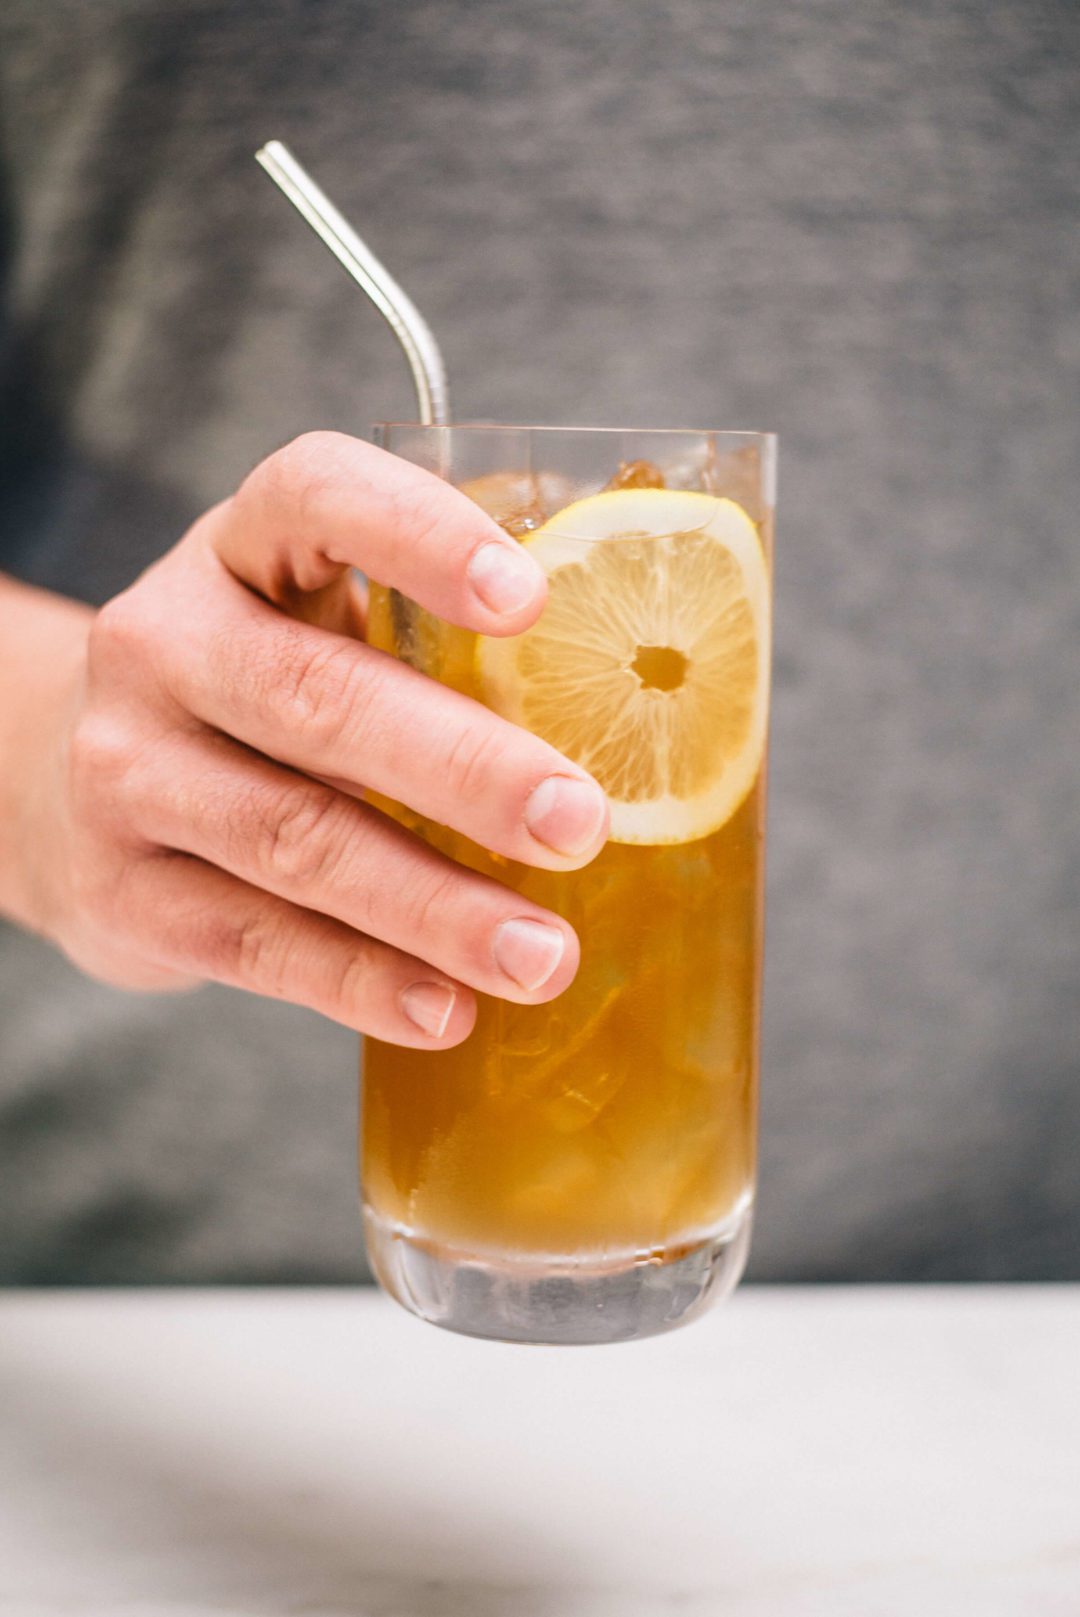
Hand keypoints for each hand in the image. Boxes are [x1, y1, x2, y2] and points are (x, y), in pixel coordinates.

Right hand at [16, 433, 608, 1045]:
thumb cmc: (261, 701)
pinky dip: (360, 981)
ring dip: (431, 905)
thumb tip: (643, 736)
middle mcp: (164, 641)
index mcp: (240, 548)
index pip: (317, 496)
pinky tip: (447, 1010)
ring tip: (542, 954)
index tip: (531, 601)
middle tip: (578, 824)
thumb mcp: (317, 631)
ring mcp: (125, 769)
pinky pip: (253, 942)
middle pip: (316, 697)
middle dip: (462, 767)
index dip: (423, 538)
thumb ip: (432, 652)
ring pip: (292, 837)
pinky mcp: (121, 889)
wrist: (76, 791)